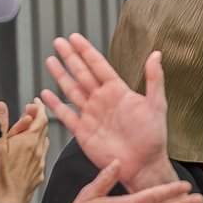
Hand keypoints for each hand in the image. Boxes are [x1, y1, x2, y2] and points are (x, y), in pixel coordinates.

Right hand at [0, 99, 48, 202]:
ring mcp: (39, 163)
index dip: (39, 107)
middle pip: (43, 128)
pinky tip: (28, 150)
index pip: (40, 118)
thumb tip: (1, 106)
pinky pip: (41, 155)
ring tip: (27, 129)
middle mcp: (38, 151)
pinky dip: (36, 147)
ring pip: (43, 141)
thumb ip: (1, 125)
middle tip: (28, 112)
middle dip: (37, 117)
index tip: (35, 102)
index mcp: (28, 141)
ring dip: (38, 132)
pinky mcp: (38, 174)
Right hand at [42, 34, 178, 191]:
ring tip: (50, 60)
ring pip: (72, 90)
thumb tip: (156, 54)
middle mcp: (102, 100)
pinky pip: (66, 115)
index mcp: (118, 91)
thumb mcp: (157, 105)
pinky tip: (46, 94)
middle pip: (81, 73)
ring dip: (61, 75)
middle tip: (58, 42)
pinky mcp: (83, 131)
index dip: (86, 51)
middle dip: (70, 57)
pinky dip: (55, 105)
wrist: (143, 165)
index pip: (98, 65)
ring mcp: (91, 115)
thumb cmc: (153, 138)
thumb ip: (154, 79)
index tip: (75, 37)